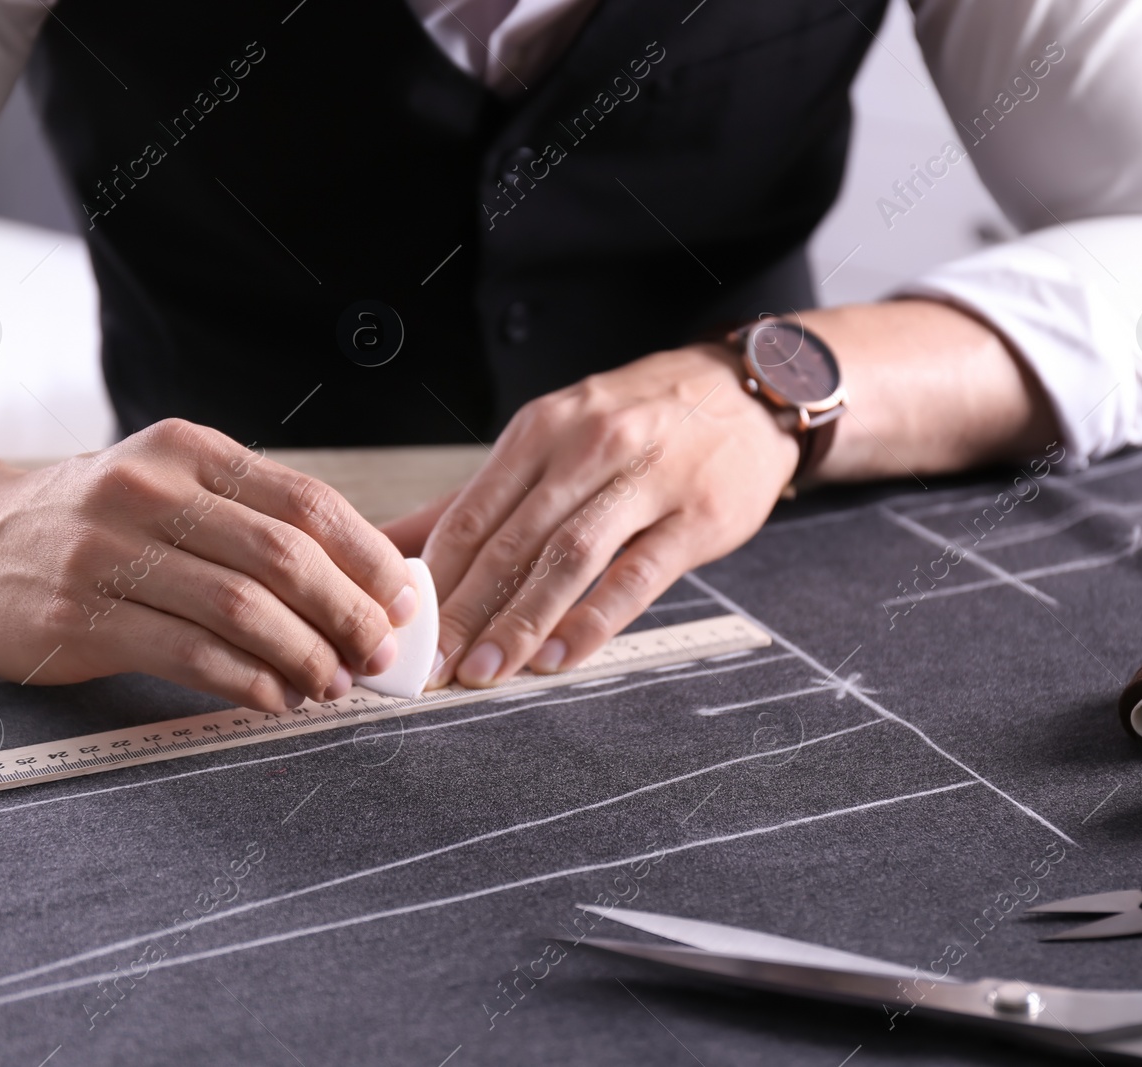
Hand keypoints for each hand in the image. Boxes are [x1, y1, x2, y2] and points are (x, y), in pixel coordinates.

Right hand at [0, 419, 416, 710]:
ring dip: (306, 656)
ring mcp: (107, 551)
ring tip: (333, 684)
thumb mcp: (168, 489)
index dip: (369, 558)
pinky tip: (275, 697)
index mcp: (188, 451)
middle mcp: (148, 490)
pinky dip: (249, 682)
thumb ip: (254, 522)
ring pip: (242, 609)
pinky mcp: (78, 614)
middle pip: (284, 556)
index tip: (404, 602)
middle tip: (378, 654)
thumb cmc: (90, 521)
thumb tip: (366, 577)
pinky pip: (190, 655)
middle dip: (349, 613)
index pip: (306, 502)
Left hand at [418, 346, 798, 687]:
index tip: (407, 629)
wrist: (749, 393)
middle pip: (511, 541)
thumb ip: (479, 497)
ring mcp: (646, 480)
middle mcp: (589, 447)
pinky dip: (593, 621)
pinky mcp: (695, 517)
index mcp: (543, 429)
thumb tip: (392, 542)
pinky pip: (635, 577)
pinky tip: (560, 655)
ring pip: (568, 559)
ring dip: (520, 622)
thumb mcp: (556, 437)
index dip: (434, 579)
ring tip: (487, 670)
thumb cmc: (643, 421)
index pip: (471, 513)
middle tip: (434, 665)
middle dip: (465, 611)